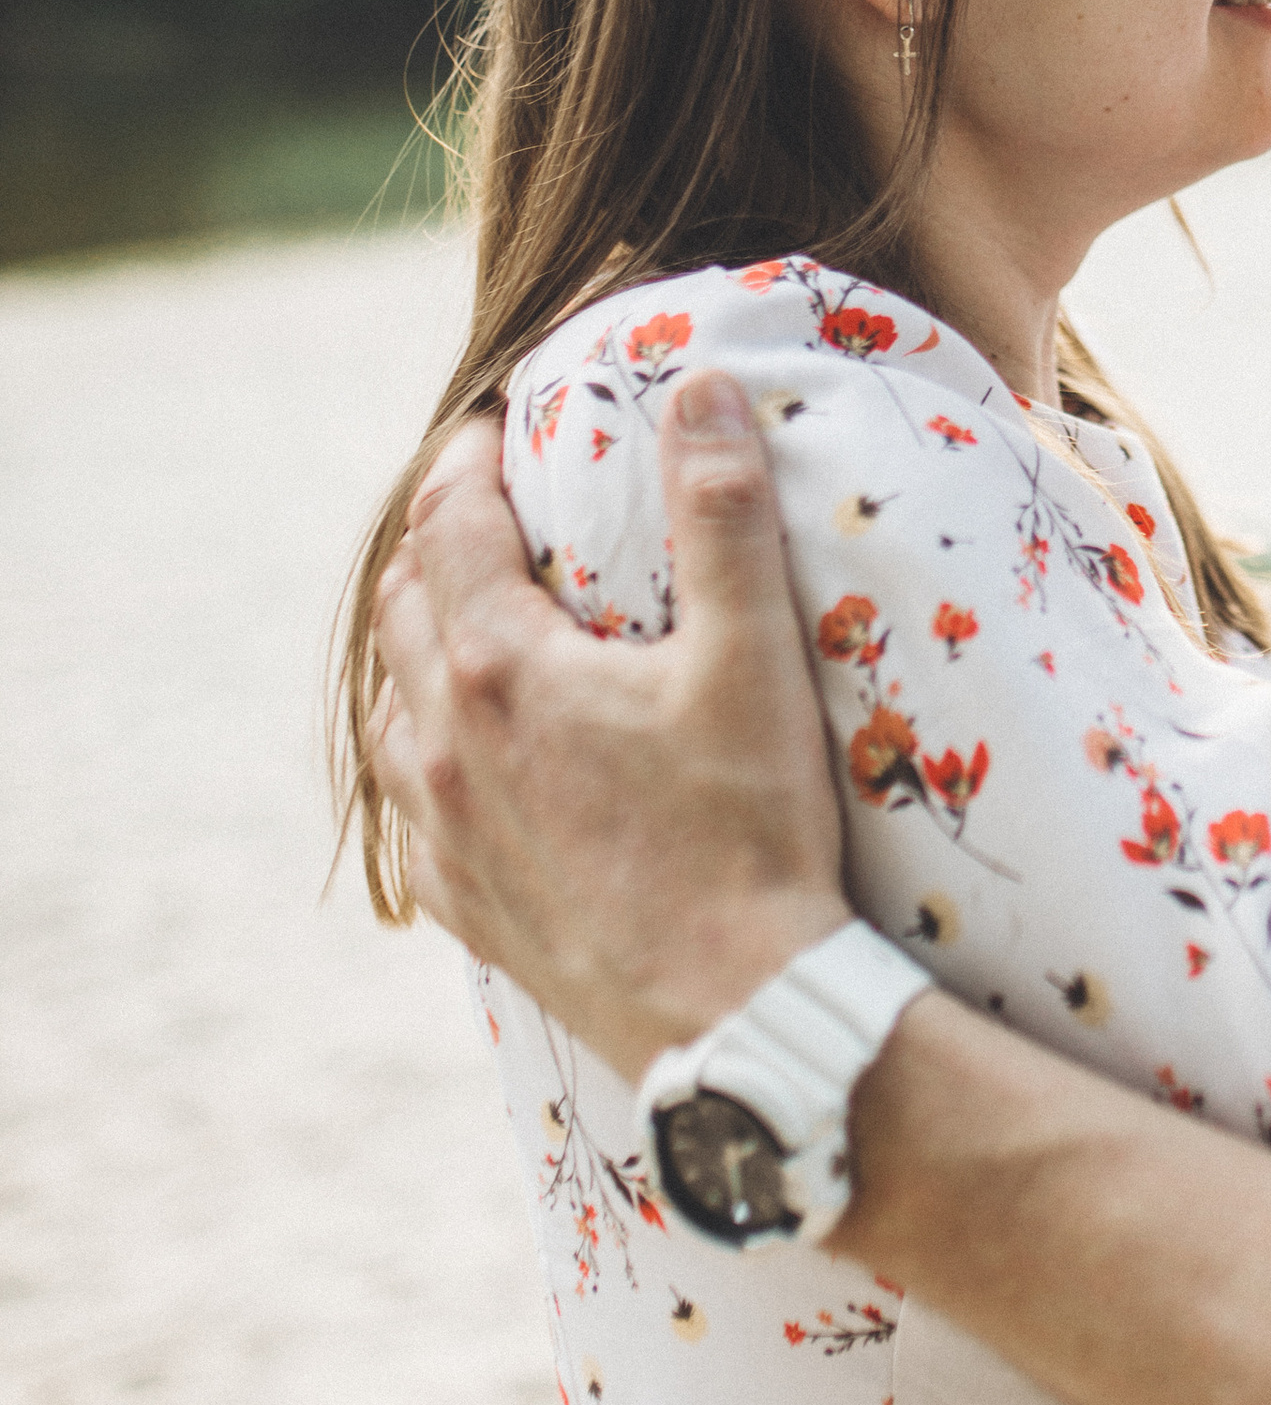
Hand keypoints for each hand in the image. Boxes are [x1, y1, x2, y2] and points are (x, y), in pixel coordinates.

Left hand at [366, 373, 852, 1084]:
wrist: (736, 1014)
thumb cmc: (751, 833)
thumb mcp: (752, 657)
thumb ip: (722, 513)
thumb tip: (703, 389)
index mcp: (504, 669)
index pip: (452, 525)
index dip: (468, 460)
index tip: (497, 425)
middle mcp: (446, 746)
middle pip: (401, 606)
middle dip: (436, 540)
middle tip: (485, 507)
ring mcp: (448, 833)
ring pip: (385, 707)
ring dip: (415, 645)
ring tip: (463, 620)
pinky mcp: (467, 905)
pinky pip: (407, 810)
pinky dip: (420, 754)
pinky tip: (461, 761)